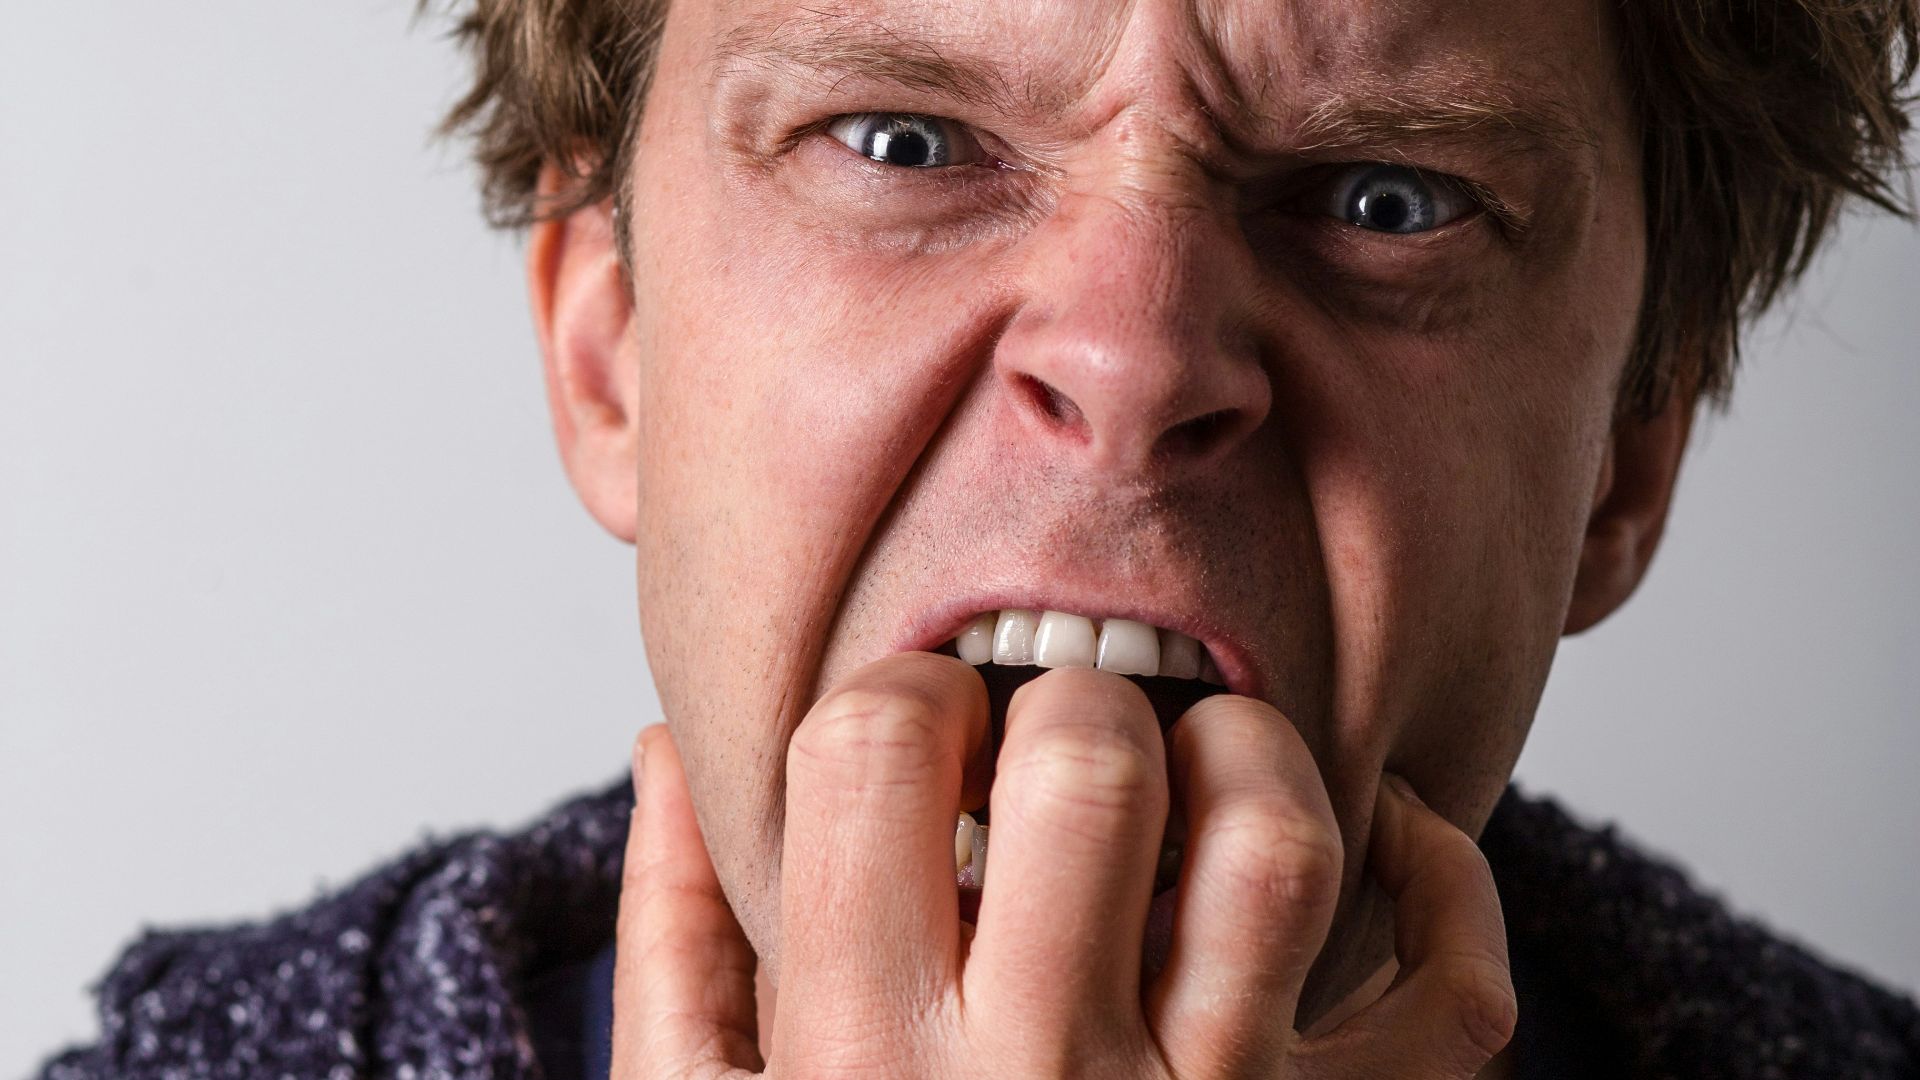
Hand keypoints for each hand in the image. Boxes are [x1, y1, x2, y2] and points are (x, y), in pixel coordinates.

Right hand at [614, 652, 1515, 1077]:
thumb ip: (678, 947)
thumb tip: (664, 754)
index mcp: (862, 1058)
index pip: (872, 752)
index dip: (895, 691)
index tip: (920, 727)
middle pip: (1092, 768)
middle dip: (1073, 703)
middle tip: (1057, 742)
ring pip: (1276, 845)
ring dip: (1251, 754)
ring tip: (1201, 764)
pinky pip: (1449, 996)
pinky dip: (1442, 884)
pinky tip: (1383, 838)